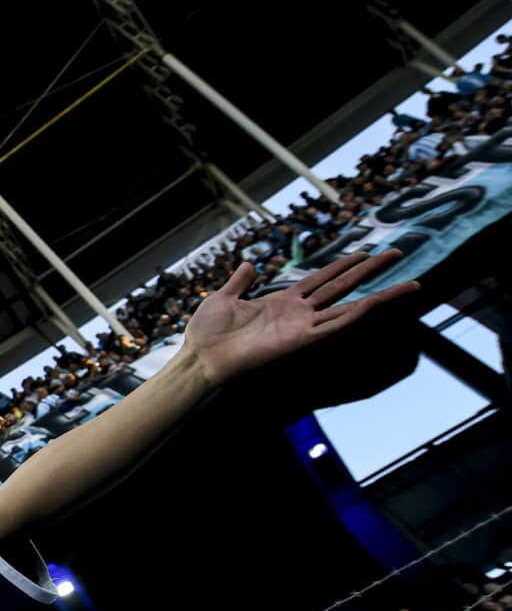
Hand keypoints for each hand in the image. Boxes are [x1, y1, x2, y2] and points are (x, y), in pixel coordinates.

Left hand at [182, 251, 418, 388]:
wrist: (200, 359)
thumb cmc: (207, 334)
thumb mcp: (223, 298)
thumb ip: (240, 282)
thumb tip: (249, 265)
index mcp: (283, 301)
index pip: (322, 279)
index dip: (344, 265)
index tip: (367, 252)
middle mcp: (299, 313)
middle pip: (342, 286)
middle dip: (370, 270)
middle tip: (397, 254)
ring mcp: (303, 327)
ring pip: (350, 307)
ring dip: (380, 296)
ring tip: (410, 284)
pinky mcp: (301, 341)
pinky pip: (335, 326)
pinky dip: (358, 315)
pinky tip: (378, 304)